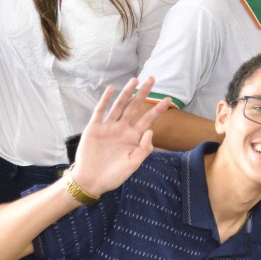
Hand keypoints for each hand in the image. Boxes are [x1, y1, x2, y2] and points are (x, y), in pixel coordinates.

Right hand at [69, 78, 168, 197]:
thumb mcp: (133, 164)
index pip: (148, 120)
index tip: (169, 99)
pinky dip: (105, 100)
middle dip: (143, 93)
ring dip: (127, 93)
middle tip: (152, 78)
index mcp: (133, 137)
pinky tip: (111, 89)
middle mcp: (122, 129)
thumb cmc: (113, 175)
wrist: (91, 181)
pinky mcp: (94, 128)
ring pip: (119, 106)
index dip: (158, 109)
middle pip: (134, 107)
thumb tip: (151, 130)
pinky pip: (100, 111)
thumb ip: (144, 148)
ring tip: (135, 80)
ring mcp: (108, 127)